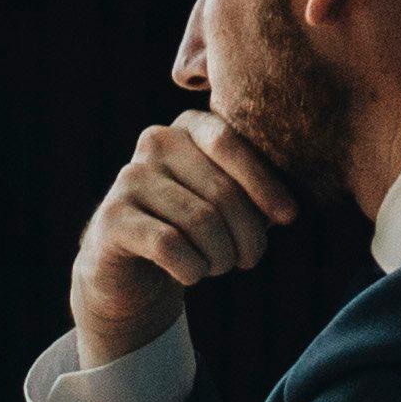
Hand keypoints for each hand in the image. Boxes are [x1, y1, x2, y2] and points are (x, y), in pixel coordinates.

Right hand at [66, 110, 307, 365]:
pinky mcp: (111, 217)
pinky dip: (191, 269)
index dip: (264, 184)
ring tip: (219, 266)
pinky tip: (191, 274)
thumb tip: (288, 209)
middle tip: (249, 259)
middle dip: (247, 235)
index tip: (288, 218)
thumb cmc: (193, 229)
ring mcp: (129, 178)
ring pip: (199, 221)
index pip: (230, 144)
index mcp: (188, 127)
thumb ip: (254, 189)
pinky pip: (169, 245)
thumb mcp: (226, 201)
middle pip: (220, 191)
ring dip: (220, 257)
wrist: (130, 268)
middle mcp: (155, 143)